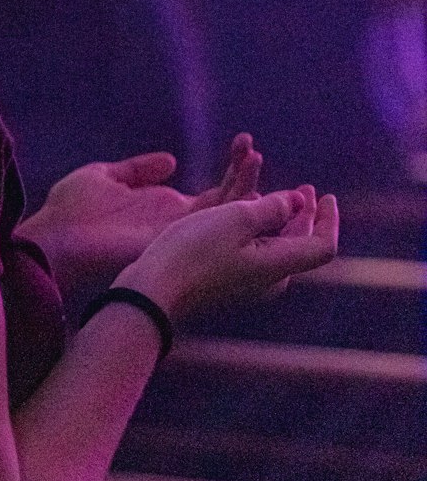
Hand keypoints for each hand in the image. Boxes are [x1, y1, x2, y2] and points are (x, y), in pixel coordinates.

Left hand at [17, 134, 261, 305]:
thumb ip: (139, 169)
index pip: (209, 191)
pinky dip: (232, 203)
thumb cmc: (71, 210)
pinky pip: (212, 223)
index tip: (244, 144)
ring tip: (253, 155)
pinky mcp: (175, 235)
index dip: (230, 169)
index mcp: (163, 206)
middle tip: (250, 146)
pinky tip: (247, 182)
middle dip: (242, 173)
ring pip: (225, 211)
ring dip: (243, 184)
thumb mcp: (106, 176)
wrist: (55, 237)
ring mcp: (179, 231)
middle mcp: (178, 222)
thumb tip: (172, 160)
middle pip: (224, 199)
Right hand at [119, 186, 338, 319]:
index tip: (325, 195)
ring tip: (273, 191)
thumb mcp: (236, 218)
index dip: (329, 219)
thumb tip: (295, 202)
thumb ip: (272, 208)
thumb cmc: (194, 252)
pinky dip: (256, 227)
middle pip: (299, 244)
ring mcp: (247, 281)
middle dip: (304, 214)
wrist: (152, 290)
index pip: (322, 245)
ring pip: (274, 245)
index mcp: (279, 265)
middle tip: (305, 189)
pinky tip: (243, 211)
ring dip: (278, 216)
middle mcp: (269, 278)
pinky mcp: (225, 279)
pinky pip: (252, 249)